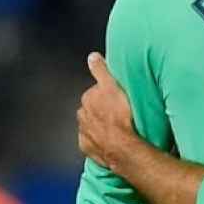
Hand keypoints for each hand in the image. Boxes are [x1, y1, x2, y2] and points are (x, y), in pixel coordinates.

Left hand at [77, 53, 138, 170]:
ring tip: (117, 129)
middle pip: (92, 109)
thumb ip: (101, 70)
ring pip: (91, 126)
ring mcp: (84, 132)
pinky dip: (99, 141)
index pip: (95, 93)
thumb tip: (92, 56)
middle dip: (101, 111)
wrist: (121, 146)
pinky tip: (110, 141)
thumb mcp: (111, 86)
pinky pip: (93, 142)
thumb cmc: (119, 116)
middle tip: (118, 113)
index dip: (106, 95)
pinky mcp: (88, 147)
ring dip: (100, 126)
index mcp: (87, 99)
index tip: (116, 98)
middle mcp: (82, 115)